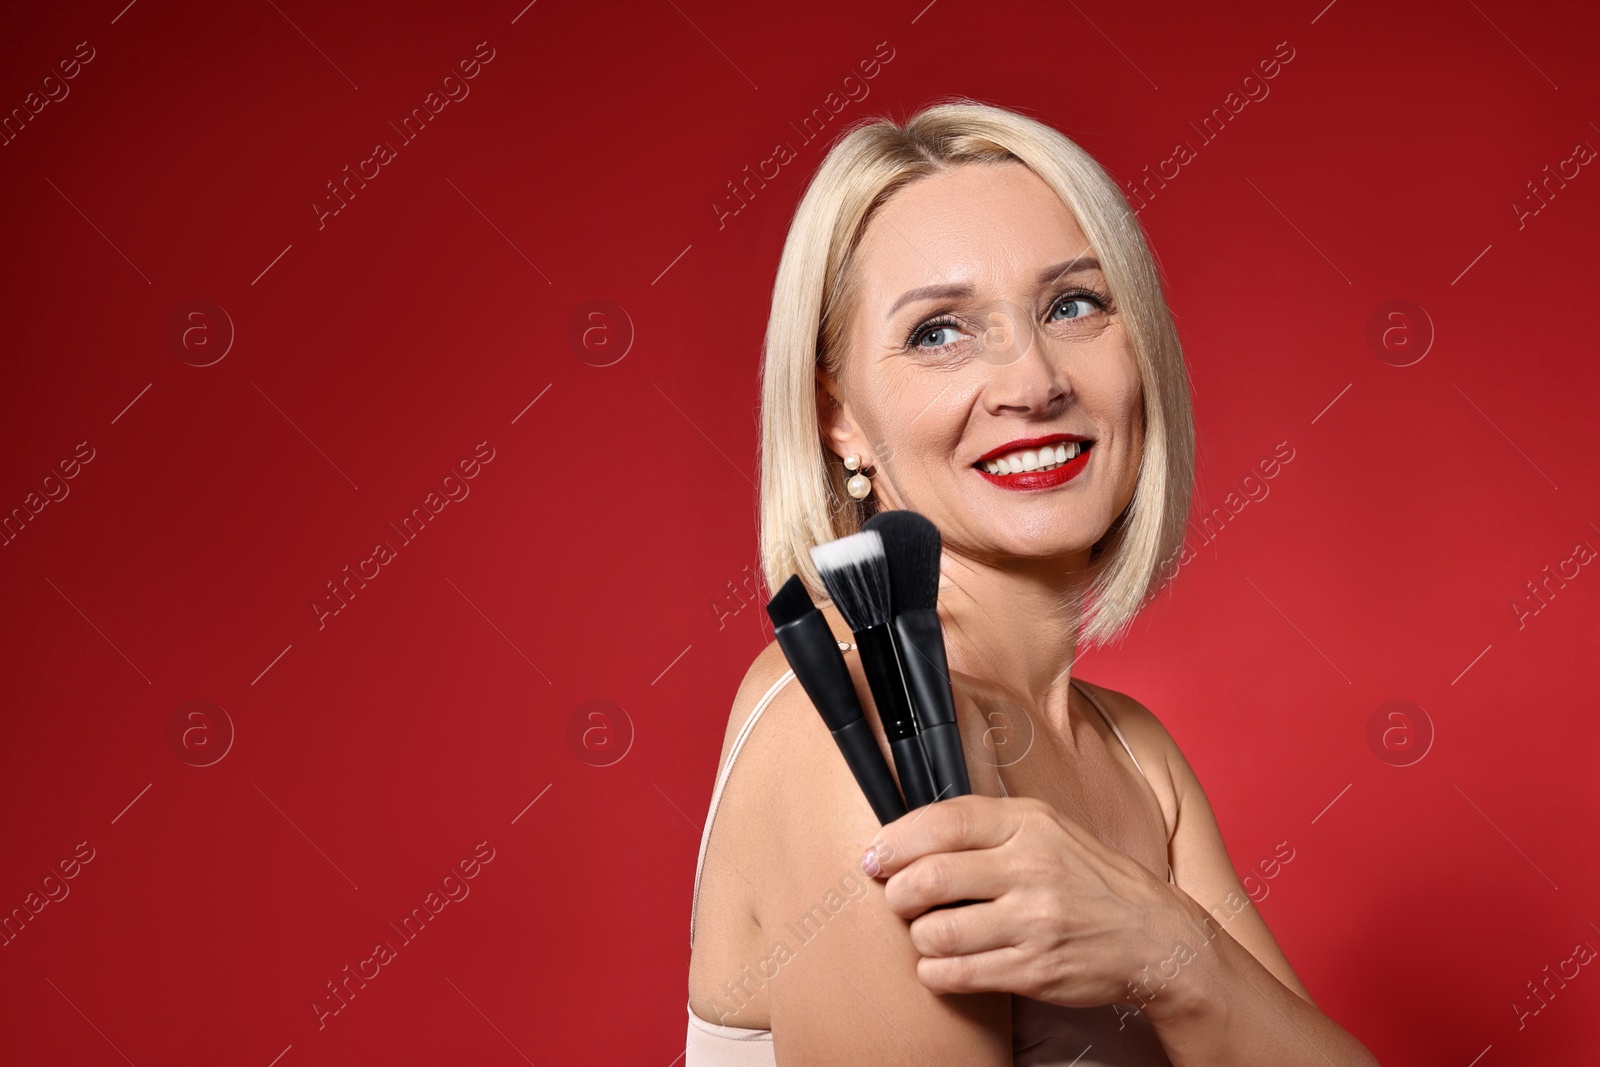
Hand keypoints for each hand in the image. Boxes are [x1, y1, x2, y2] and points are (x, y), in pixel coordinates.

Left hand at [861, 794, 1188, 1009]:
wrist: (1156, 937)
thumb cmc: (1088, 879)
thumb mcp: (1047, 829)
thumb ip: (986, 825)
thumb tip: (907, 834)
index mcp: (1029, 824)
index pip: (942, 823)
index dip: (895, 842)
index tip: (876, 857)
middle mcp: (1031, 868)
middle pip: (927, 879)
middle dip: (897, 894)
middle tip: (899, 900)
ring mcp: (1034, 922)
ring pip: (934, 932)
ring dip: (918, 937)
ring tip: (929, 934)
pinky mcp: (1034, 970)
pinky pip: (955, 974)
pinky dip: (935, 971)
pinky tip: (944, 963)